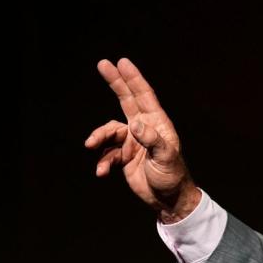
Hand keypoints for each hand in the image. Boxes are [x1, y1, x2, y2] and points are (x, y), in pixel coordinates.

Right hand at [85, 58, 199, 222]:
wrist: (168, 200)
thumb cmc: (172, 177)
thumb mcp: (165, 158)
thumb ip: (151, 140)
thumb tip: (135, 125)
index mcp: (157, 124)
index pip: (144, 96)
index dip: (133, 78)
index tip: (122, 62)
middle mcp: (143, 129)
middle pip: (126, 100)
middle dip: (115, 82)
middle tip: (102, 63)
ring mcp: (133, 142)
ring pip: (109, 131)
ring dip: (98, 137)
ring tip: (90, 145)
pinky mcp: (124, 158)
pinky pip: (107, 154)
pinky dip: (102, 162)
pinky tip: (101, 172)